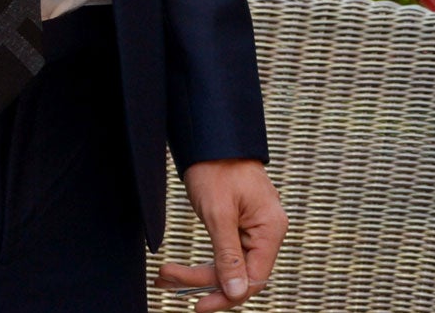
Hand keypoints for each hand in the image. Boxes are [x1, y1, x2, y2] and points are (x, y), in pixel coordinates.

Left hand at [156, 160, 284, 310]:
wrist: (212, 138)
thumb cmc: (218, 167)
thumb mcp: (219, 213)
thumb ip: (228, 255)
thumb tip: (237, 291)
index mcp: (270, 229)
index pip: (254, 278)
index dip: (226, 295)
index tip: (199, 305)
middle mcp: (267, 231)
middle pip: (238, 274)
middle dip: (200, 280)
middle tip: (167, 278)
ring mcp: (254, 228)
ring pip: (227, 266)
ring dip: (195, 274)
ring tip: (164, 274)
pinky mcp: (240, 226)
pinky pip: (223, 253)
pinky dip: (200, 261)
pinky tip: (177, 268)